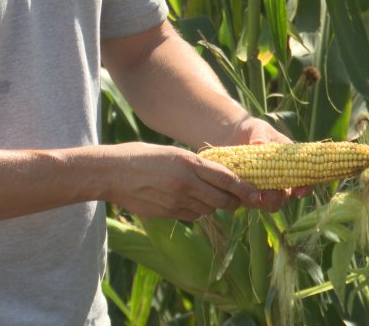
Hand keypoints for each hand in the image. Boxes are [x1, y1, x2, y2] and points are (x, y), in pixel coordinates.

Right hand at [105, 142, 260, 220]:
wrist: (111, 173)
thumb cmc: (141, 156)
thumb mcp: (173, 152)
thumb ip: (195, 165)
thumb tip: (218, 176)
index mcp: (188, 162)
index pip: (226, 179)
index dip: (244, 189)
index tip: (257, 194)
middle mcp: (185, 183)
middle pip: (222, 199)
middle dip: (234, 201)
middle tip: (238, 198)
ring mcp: (176, 201)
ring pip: (208, 209)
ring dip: (213, 205)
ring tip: (210, 196)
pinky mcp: (167, 213)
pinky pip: (192, 215)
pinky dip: (197, 210)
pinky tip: (189, 201)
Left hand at [222, 117, 311, 211]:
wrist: (232, 136)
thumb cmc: (252, 130)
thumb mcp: (257, 128)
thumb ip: (260, 134)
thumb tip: (259, 143)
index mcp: (291, 165)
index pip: (305, 181)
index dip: (305, 188)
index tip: (300, 191)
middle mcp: (280, 181)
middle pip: (286, 197)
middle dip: (279, 198)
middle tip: (270, 194)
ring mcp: (264, 189)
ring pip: (269, 204)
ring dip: (264, 203)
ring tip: (257, 196)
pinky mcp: (247, 193)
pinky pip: (249, 202)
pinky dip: (247, 199)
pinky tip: (240, 193)